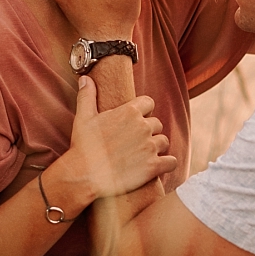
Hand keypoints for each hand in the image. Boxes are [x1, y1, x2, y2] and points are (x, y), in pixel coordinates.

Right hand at [60, 78, 173, 210]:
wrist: (85, 176)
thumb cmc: (83, 147)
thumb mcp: (83, 117)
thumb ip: (87, 96)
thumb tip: (85, 78)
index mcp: (130, 111)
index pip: (149, 103)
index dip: (144, 112)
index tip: (137, 121)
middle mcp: (143, 127)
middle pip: (157, 124)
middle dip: (150, 132)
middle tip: (137, 143)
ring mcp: (150, 147)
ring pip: (164, 142)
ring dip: (157, 148)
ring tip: (145, 156)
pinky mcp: (153, 167)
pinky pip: (171, 162)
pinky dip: (167, 164)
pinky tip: (160, 167)